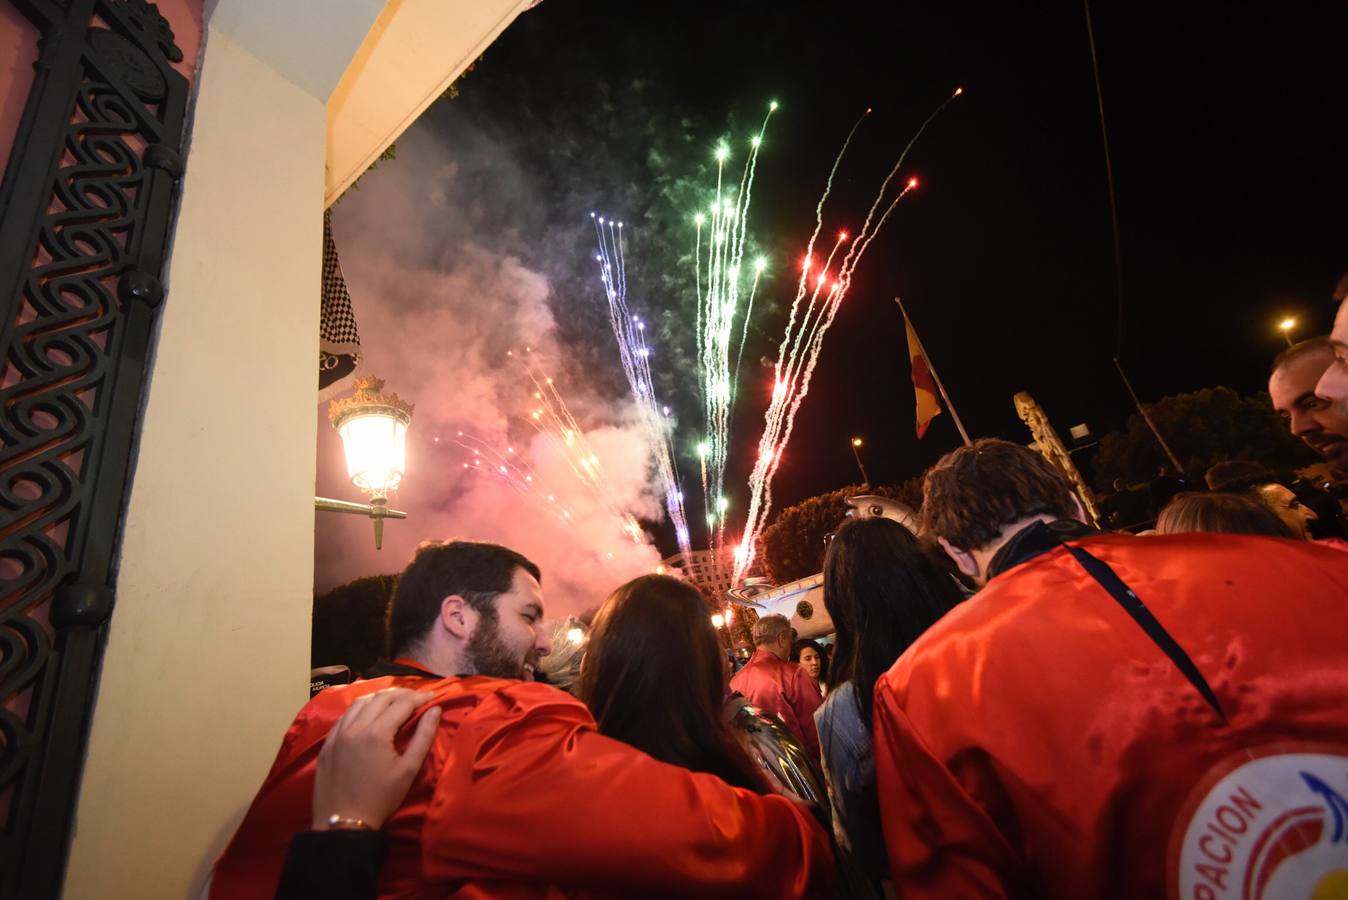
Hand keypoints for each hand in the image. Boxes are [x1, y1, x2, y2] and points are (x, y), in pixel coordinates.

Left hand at [312, 688, 441, 830]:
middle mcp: (355, 727)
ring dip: (379, 698)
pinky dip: (360, 709)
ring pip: (360, 702)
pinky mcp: (328, 743)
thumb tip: (435, 710)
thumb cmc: (381, 798)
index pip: (402, 703)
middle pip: (381, 698)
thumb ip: (423, 737)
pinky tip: (368, 715)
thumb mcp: (408, 770)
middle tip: (417, 698)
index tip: (433, 697)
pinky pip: (344, 716)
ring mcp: (338, 734)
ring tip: (394, 702)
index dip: (420, 697)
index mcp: (377, 733)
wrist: (343, 823)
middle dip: (402, 694)